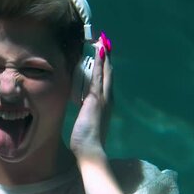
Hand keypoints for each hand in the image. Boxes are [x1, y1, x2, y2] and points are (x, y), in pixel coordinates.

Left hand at [70, 32, 112, 158]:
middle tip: (105, 42)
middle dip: (107, 58)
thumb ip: (88, 116)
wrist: (91, 151)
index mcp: (105, 106)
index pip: (106, 83)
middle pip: (109, 74)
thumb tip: (85, 112)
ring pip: (105, 72)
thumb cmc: (87, 143)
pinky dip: (100, 63)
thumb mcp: (88, 125)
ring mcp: (103, 98)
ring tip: (103, 41)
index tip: (104, 56)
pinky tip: (100, 51)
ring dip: (104, 56)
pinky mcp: (96, 99)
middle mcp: (108, 100)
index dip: (105, 68)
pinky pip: (98, 76)